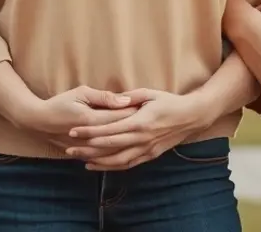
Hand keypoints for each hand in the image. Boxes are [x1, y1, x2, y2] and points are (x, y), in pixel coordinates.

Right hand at [25, 86, 143, 151]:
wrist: (39, 121)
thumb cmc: (60, 103)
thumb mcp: (81, 93)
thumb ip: (104, 97)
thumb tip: (125, 100)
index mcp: (92, 119)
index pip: (120, 117)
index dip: (136, 112)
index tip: (149, 107)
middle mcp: (91, 136)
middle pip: (120, 134)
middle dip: (135, 127)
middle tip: (150, 120)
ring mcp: (87, 147)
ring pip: (114, 150)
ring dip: (128, 142)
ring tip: (141, 135)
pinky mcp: (83, 154)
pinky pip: (104, 158)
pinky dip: (116, 154)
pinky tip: (127, 150)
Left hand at [64, 88, 216, 170]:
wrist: (191, 117)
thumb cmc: (170, 102)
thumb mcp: (149, 93)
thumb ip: (130, 97)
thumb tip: (113, 99)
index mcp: (139, 122)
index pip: (109, 129)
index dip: (89, 131)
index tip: (73, 131)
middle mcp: (141, 139)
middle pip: (109, 147)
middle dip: (87, 148)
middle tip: (69, 148)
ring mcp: (146, 149)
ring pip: (117, 160)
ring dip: (97, 161)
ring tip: (79, 159)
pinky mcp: (150, 155)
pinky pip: (127, 164)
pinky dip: (111, 167)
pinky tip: (97, 166)